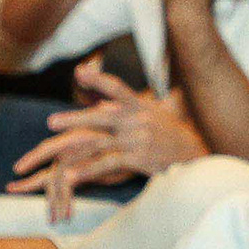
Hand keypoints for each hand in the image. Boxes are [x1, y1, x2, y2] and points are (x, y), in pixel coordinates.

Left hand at [9, 62, 203, 210]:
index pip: (118, 87)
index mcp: (141, 107)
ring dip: (74, 147)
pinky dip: (88, 170)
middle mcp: (139, 120)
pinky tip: (72, 177)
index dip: (99, 79)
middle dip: (74, 119)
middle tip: (51, 123)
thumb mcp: (155, 116)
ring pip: (100, 141)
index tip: (79, 71)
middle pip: (101, 117)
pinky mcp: (139, 159)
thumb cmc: (174, 137)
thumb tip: (103, 105)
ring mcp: (138, 139)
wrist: (197, 157)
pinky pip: (108, 164)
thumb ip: (129, 109)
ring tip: (53, 154)